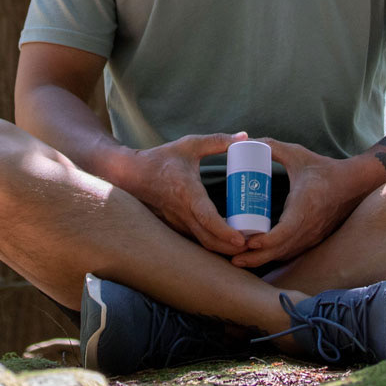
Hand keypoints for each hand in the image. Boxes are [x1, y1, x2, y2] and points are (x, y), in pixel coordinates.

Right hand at [119, 132, 248, 254]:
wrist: (132, 173)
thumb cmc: (162, 158)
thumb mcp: (191, 144)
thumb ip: (218, 140)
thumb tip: (246, 137)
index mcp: (187, 192)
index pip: (207, 218)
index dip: (224, 231)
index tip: (242, 239)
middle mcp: (181, 212)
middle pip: (207, 240)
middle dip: (230, 247)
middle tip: (253, 244)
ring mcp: (177, 222)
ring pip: (202, 243)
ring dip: (222, 248)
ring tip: (245, 244)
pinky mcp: (176, 226)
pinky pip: (196, 240)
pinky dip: (212, 243)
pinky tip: (228, 240)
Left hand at [230, 139, 381, 268]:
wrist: (354, 183)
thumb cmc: (324, 168)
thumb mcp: (297, 154)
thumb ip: (272, 146)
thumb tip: (246, 141)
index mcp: (305, 207)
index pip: (284, 233)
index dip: (264, 241)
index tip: (246, 242)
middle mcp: (309, 227)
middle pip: (280, 250)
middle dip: (255, 257)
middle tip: (233, 258)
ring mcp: (313, 236)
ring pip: (285, 254)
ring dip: (263, 259)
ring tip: (240, 259)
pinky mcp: (314, 239)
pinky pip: (292, 252)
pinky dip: (275, 256)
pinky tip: (260, 255)